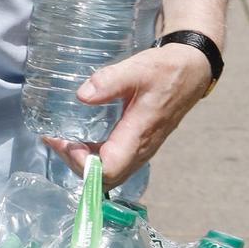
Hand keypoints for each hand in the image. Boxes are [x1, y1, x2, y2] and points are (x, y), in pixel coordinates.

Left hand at [41, 43, 212, 190]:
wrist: (190, 71)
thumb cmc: (165, 71)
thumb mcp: (137, 69)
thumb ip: (110, 81)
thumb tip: (82, 95)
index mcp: (139, 135)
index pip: (109, 170)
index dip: (83, 165)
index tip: (66, 141)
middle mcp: (140, 150)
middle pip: (106, 177)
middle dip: (76, 164)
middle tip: (57, 140)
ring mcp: (140, 149)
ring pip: (109, 172)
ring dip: (83, 162)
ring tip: (63, 140)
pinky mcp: (139, 144)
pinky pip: (114, 162)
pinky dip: (93, 157)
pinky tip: (80, 139)